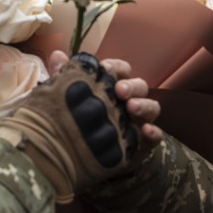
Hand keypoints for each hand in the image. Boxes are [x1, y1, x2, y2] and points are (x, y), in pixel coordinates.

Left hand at [44, 50, 161, 149]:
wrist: (80, 158)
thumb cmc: (77, 120)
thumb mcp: (67, 98)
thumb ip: (63, 77)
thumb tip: (57, 55)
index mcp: (113, 87)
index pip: (121, 70)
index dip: (116, 67)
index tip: (104, 67)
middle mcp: (129, 101)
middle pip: (139, 86)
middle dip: (131, 86)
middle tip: (120, 90)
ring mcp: (138, 121)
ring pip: (151, 107)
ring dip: (144, 105)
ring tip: (131, 107)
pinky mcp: (143, 143)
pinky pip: (156, 136)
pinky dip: (154, 132)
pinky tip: (146, 131)